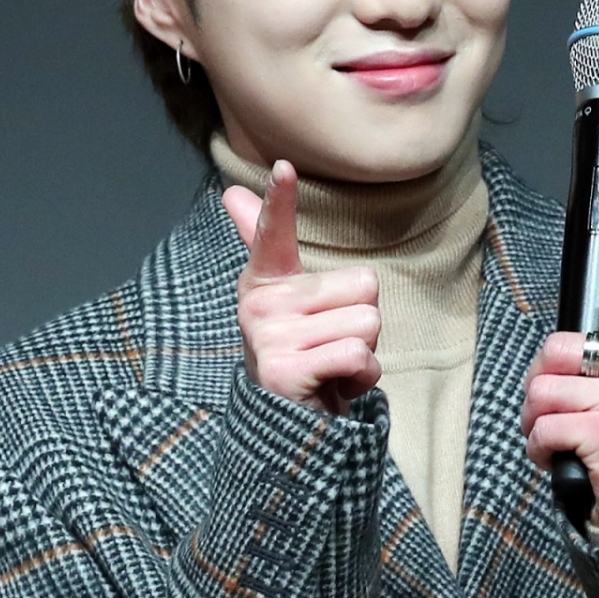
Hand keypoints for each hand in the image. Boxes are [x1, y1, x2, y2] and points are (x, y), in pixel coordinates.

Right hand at [221, 161, 381, 416]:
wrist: (291, 430)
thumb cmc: (303, 355)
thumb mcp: (292, 303)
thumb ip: (265, 245)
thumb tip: (231, 193)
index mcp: (264, 283)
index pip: (272, 233)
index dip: (279, 200)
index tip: (284, 167)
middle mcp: (260, 307)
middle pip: (364, 286)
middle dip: (364, 321)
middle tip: (332, 348)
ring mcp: (269, 340)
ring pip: (367, 321)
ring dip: (365, 351)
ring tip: (333, 368)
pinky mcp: (285, 373)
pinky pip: (358, 355)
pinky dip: (362, 377)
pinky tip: (336, 387)